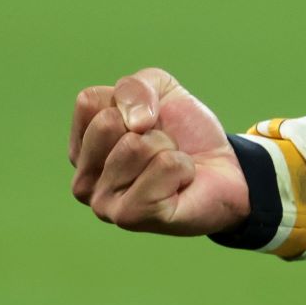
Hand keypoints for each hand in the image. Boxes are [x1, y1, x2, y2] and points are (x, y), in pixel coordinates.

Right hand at [68, 68, 248, 235]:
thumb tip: (135, 122)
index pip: (88, 101)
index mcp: (81, 148)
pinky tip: (179, 184)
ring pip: (136, 146)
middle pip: (107, 123)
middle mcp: (83, 181)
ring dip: (169, 148)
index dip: (130, 99)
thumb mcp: (159, 89)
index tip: (147, 118)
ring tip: (170, 167)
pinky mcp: (131, 217)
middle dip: (150, 126)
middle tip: (161, 146)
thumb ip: (134, 87)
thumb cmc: (183, 131)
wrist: (224, 168)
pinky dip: (182, 166)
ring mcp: (103, 204)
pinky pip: (164, 166)